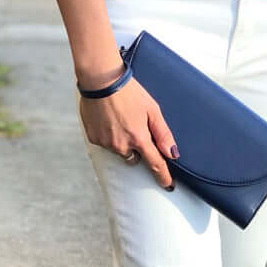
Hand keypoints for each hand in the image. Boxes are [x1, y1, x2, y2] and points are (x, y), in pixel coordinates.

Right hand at [79, 75, 178, 189]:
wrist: (101, 81)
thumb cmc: (129, 92)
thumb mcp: (152, 109)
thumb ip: (163, 133)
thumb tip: (173, 154)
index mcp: (139, 138)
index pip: (155, 164)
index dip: (163, 176)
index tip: (168, 185)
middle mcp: (122, 145)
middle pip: (135, 158)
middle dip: (138, 149)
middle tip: (136, 128)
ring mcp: (106, 143)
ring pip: (120, 151)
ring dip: (123, 142)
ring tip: (121, 119)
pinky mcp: (93, 138)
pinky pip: (106, 144)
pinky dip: (109, 136)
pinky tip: (109, 120)